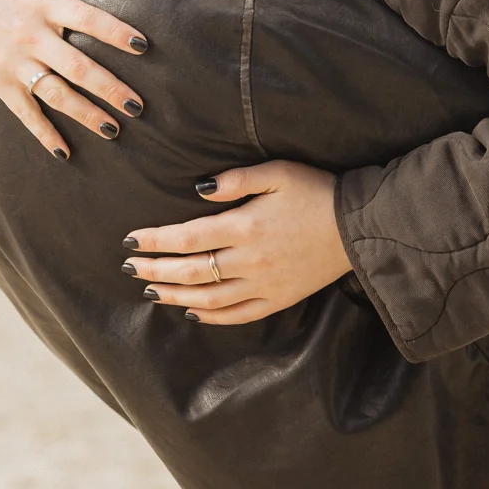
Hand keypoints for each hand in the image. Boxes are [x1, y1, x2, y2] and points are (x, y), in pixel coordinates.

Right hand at [0, 0, 147, 159]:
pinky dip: (43, 134)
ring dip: (86, 114)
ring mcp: (15, 64)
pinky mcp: (0, 83)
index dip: (117, 33)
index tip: (143, 46)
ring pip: (56, 95)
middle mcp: (31, 36)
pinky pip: (25, 113)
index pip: (88, 19)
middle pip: (77, 67)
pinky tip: (64, 151)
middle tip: (137, 105)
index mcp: (42, 3)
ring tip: (114, 130)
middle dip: (110, 88)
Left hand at [123, 161, 352, 324]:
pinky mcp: (278, 299)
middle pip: (190, 271)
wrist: (360, 227)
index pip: (186, 238)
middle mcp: (249, 261)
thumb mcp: (278, 172)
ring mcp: (263, 285)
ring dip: (174, 296)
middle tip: (128, 268)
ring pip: (208, 299)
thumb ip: (236, 180)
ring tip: (150, 291)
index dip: (153, 241)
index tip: (129, 241)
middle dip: (153, 270)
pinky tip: (191, 312)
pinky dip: (210, 316)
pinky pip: (238, 315)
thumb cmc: (317, 192)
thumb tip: (199, 189)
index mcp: (245, 227)